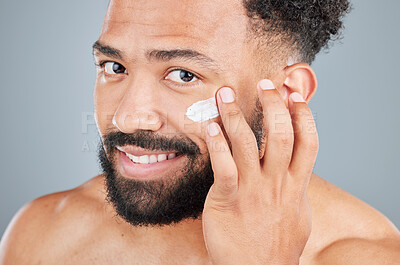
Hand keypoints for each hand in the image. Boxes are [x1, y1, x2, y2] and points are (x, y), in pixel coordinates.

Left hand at [202, 79, 318, 264]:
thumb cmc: (276, 244)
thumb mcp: (297, 215)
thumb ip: (297, 190)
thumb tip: (298, 172)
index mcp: (295, 185)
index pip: (308, 142)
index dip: (304, 115)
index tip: (295, 94)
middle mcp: (277, 183)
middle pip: (282, 134)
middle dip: (274, 104)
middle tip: (265, 83)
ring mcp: (253, 190)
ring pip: (248, 143)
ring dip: (235, 114)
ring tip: (225, 94)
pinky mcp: (229, 198)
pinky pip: (223, 165)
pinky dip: (217, 143)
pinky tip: (210, 126)